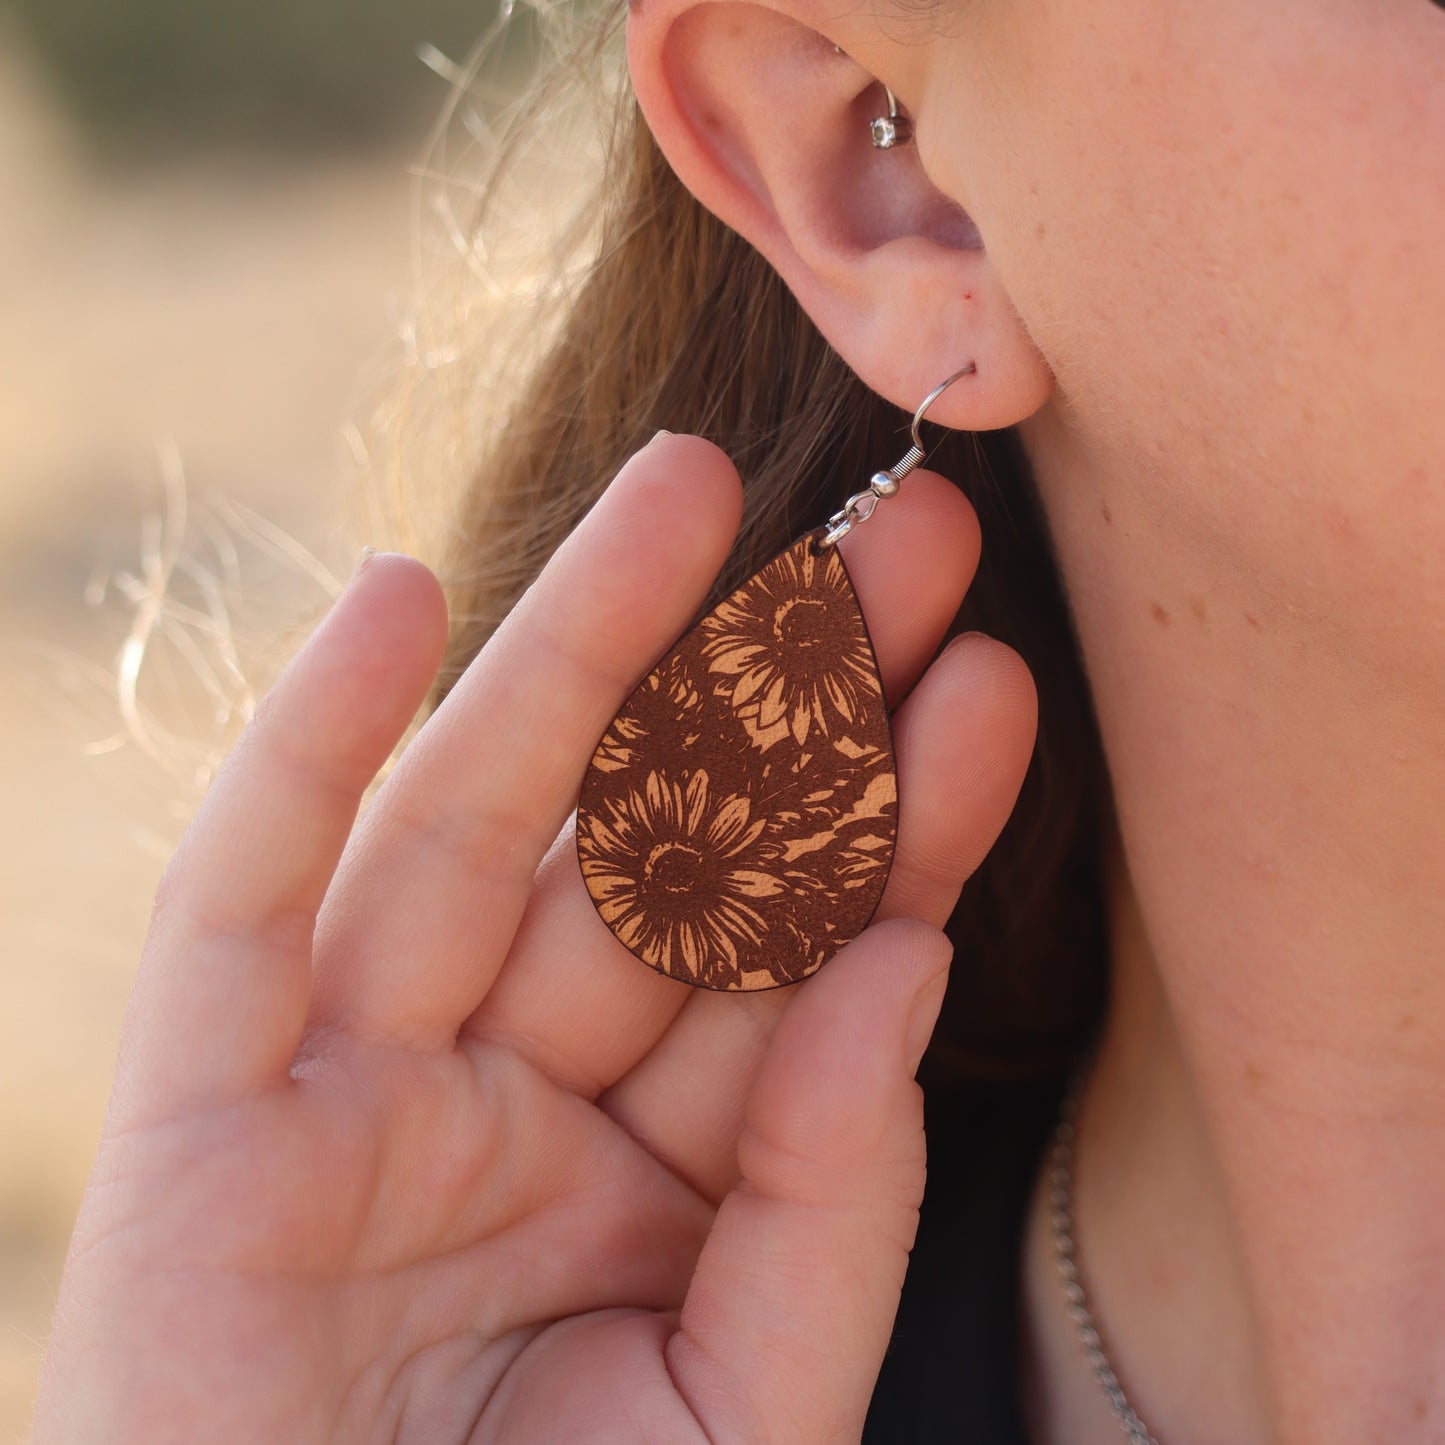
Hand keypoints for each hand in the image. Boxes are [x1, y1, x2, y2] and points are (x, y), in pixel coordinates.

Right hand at [31, 434, 1035, 1442]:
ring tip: (690, 489)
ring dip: (577, 652)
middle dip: (772, 693)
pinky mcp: (199, 1112)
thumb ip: (829, 1206)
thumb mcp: (743, 1413)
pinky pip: (240, 898)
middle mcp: (509, 1097)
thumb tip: (900, 966)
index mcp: (652, 1176)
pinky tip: (392, 601)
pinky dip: (303, 751)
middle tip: (904, 538)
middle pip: (650, 856)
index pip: (789, 958)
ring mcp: (352, 1088)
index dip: (895, 820)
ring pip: (475, 826)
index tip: (986, 683)